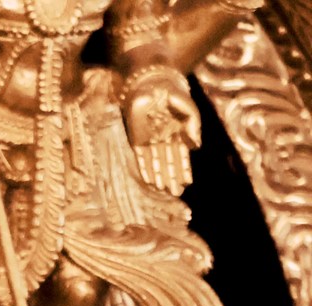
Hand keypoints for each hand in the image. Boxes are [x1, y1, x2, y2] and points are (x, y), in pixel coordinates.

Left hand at [124, 66, 200, 194]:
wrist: (152, 84)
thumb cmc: (173, 95)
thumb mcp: (189, 110)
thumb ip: (194, 128)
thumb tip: (196, 147)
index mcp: (178, 134)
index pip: (181, 156)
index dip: (184, 170)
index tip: (187, 184)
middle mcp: (164, 140)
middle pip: (169, 163)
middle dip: (172, 178)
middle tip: (176, 193)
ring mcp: (150, 140)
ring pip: (156, 163)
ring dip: (160, 176)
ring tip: (163, 190)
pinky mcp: (136, 139)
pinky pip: (141, 157)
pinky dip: (145, 168)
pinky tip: (149, 180)